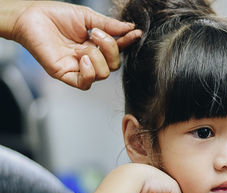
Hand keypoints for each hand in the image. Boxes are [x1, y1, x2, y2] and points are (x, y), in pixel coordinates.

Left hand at [10, 1, 141, 89]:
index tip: (136, 34)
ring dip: (96, 58)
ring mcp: (79, 68)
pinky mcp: (66, 74)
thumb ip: (108, 25)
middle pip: (114, 65)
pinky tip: (81, 58)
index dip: (127, 43)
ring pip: (103, 74)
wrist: (32, 17)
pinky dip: (89, 72)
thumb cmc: (56, 15)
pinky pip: (86, 83)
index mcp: (96, 45)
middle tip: (95, 34)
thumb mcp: (87, 17)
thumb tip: (129, 28)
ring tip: (81, 46)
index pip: (117, 49)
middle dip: (110, 49)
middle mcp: (90, 58)